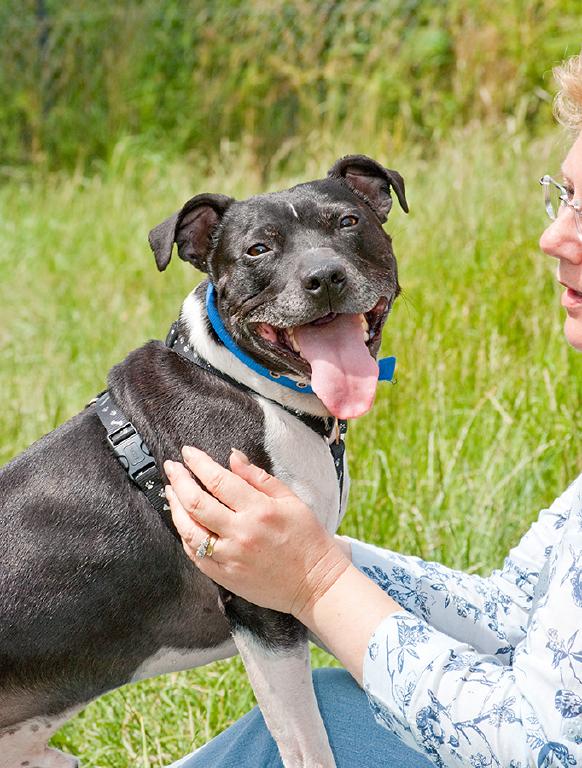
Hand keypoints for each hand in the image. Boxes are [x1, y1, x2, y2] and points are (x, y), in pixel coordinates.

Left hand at [164, 446, 350, 617]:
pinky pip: (195, 555)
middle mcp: (241, 533)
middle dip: (179, 480)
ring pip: (189, 530)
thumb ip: (258, 478)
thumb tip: (232, 457)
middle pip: (196, 503)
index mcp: (259, 510)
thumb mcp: (291, 500)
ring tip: (171, 492)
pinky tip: (183, 522)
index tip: (188, 452)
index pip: (219, 480)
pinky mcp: (225, 577)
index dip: (199, 463)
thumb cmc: (308, 539)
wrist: (316, 584)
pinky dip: (185, 536)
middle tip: (172, 467)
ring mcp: (230, 557)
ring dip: (176, 508)